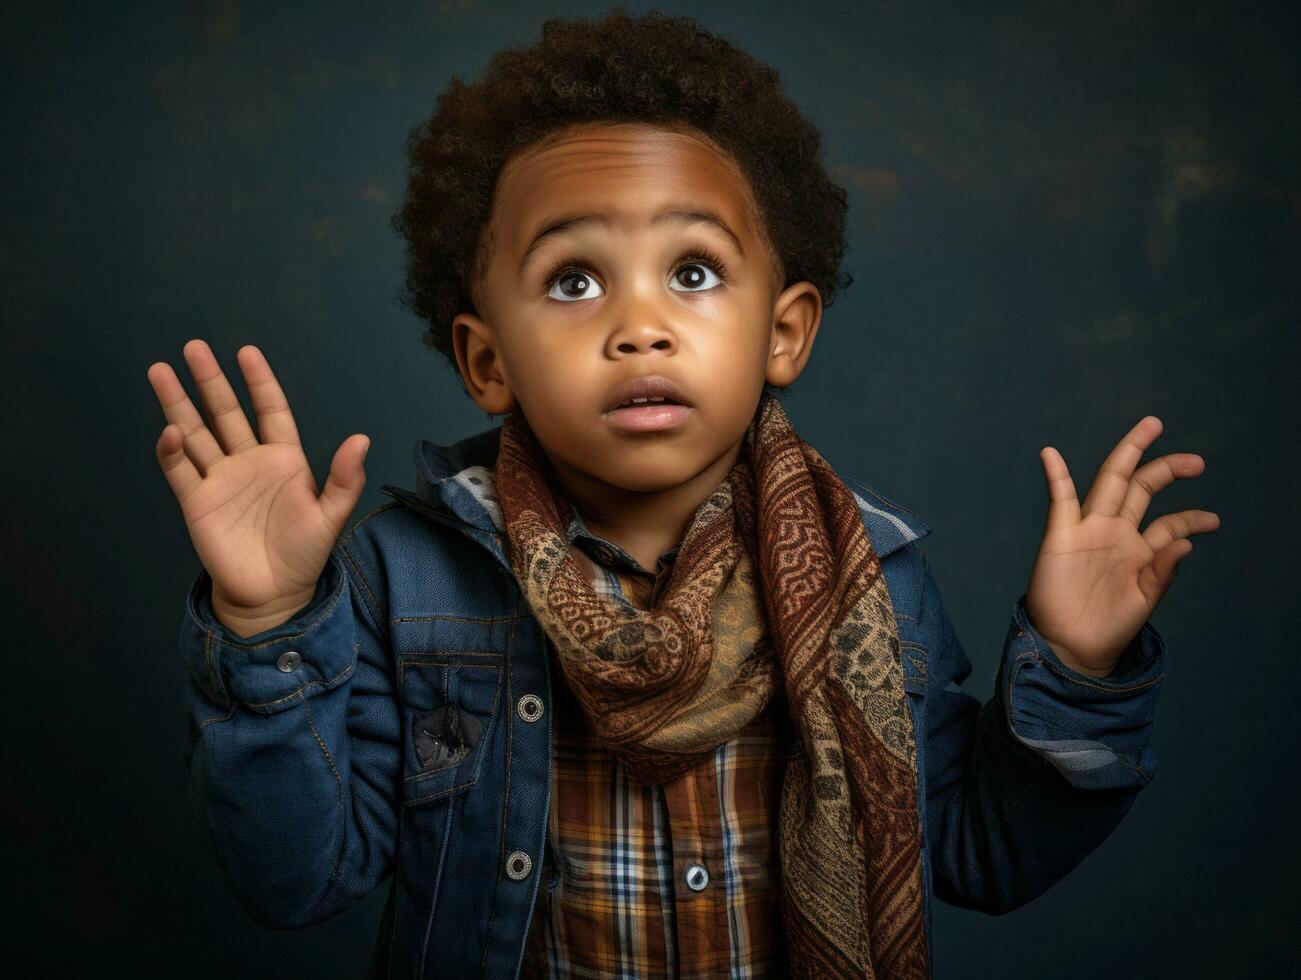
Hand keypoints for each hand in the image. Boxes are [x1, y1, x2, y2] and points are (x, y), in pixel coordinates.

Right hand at [148, 340, 370, 618]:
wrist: (273, 594)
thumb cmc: (305, 553)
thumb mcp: (332, 516)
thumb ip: (345, 479)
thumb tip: (362, 438)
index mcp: (284, 459)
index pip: (270, 410)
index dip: (260, 382)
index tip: (246, 352)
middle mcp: (249, 462)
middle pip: (225, 413)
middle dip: (210, 381)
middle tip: (194, 347)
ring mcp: (221, 480)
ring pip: (196, 433)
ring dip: (178, 404)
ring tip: (159, 370)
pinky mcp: (198, 502)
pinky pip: (181, 470)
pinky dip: (172, 451)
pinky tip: (169, 430)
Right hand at [1024, 416, 1219, 677]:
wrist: (1074, 646)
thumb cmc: (1109, 626)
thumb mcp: (1145, 599)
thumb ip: (1163, 570)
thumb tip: (1186, 541)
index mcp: (1138, 549)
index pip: (1168, 523)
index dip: (1192, 519)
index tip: (1213, 522)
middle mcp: (1115, 532)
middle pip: (1141, 487)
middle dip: (1168, 468)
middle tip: (1198, 461)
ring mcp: (1088, 530)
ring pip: (1110, 482)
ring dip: (1129, 454)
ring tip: (1153, 427)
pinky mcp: (1061, 535)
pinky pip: (1059, 500)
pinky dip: (1055, 475)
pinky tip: (1051, 454)